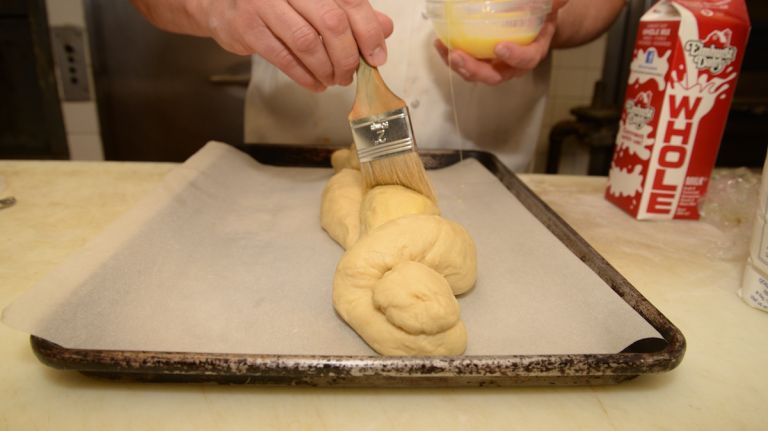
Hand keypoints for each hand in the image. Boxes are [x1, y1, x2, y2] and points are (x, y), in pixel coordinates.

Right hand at [200, 0, 393, 91]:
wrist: (221, 3)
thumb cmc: (274, 2)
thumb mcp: (315, 2)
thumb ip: (349, 12)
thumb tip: (384, 28)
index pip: (350, 1)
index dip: (369, 31)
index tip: (377, 56)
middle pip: (332, 22)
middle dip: (347, 55)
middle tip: (350, 72)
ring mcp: (264, 4)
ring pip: (308, 42)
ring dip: (326, 68)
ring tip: (333, 79)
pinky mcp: (248, 28)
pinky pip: (284, 58)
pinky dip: (304, 76)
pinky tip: (315, 83)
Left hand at [433, 0, 568, 84]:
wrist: (532, 22)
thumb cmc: (540, 15)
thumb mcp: (549, 7)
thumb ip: (553, 2)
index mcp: (533, 51)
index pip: (527, 60)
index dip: (515, 57)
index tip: (501, 48)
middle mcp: (513, 64)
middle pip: (495, 76)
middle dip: (475, 70)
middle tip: (459, 55)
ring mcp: (495, 65)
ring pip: (476, 74)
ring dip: (459, 66)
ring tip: (446, 50)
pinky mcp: (480, 61)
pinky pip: (465, 64)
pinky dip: (450, 56)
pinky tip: (440, 43)